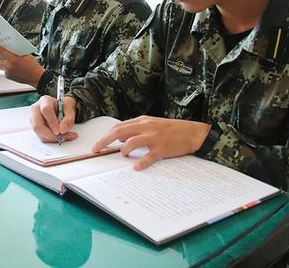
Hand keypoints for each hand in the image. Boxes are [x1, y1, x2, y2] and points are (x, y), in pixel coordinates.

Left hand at [0, 40, 44, 86]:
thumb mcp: (25, 55)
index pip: (0, 50)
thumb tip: (8, 48)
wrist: (36, 78)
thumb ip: (15, 51)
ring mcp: (7, 72)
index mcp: (13, 59)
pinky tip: (14, 68)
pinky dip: (6, 67)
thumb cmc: (32, 65)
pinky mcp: (7, 76)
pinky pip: (4, 70)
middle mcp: (8, 66)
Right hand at [31, 95, 77, 142]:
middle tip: (61, 137)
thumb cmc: (63, 108)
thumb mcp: (70, 110)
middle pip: (37, 125)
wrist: (61, 109)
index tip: (59, 131)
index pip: (46, 110)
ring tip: (64, 137)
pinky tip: (59, 138)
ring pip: (39, 133)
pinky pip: (41, 136)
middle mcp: (36, 109)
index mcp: (45, 101)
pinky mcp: (35, 127)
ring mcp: (33, 119)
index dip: (52, 122)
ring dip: (52, 138)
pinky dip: (51, 139)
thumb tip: (62, 130)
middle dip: (50, 134)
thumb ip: (68, 119)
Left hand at [92, 116, 209, 170]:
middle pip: (120, 132)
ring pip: (132, 142)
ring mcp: (154, 138)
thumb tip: (121, 139)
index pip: (119, 126)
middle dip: (105, 141)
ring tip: (122, 155)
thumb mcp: (152, 124)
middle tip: (96, 149)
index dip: (106, 135)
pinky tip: (136, 167)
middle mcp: (146, 127)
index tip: (98, 144)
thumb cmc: (172, 129)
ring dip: (123, 150)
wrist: (193, 132)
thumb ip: (137, 130)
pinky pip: (148, 156)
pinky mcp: (162, 149)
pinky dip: (141, 162)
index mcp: (143, 121)